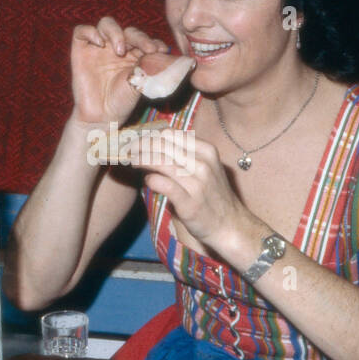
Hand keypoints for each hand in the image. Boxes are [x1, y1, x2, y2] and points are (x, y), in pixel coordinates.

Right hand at [69, 17, 167, 124]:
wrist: (102, 116)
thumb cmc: (123, 101)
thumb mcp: (142, 81)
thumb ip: (152, 64)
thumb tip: (167, 51)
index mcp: (134, 54)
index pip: (144, 39)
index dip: (152, 41)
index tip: (160, 51)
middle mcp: (117, 48)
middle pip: (128, 31)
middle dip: (140, 37)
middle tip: (147, 50)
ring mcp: (98, 48)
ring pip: (106, 24)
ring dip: (116, 33)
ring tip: (120, 50)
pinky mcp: (80, 50)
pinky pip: (81, 31)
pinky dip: (91, 32)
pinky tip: (99, 43)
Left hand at [131, 129, 258, 252]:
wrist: (230, 225)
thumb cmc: (213, 194)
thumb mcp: (206, 167)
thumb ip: (185, 154)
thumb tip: (154, 144)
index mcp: (206, 151)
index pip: (171, 134)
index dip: (150, 135)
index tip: (137, 140)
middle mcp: (203, 163)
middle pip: (163, 145)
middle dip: (141, 145)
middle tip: (128, 149)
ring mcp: (197, 183)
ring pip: (162, 162)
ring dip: (142, 160)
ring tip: (131, 161)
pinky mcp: (190, 203)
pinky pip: (165, 186)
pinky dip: (152, 180)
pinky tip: (147, 180)